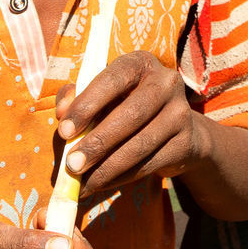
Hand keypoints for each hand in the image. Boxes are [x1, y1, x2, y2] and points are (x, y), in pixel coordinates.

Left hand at [56, 51, 205, 199]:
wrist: (174, 129)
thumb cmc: (124, 107)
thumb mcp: (101, 96)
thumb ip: (76, 98)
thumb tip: (62, 113)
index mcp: (141, 63)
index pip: (114, 78)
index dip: (88, 104)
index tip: (64, 131)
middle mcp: (166, 82)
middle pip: (132, 114)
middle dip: (98, 142)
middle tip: (71, 165)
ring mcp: (180, 112)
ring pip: (141, 144)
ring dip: (107, 167)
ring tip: (82, 183)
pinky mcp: (185, 142)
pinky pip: (149, 164)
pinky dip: (120, 178)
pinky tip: (100, 184)